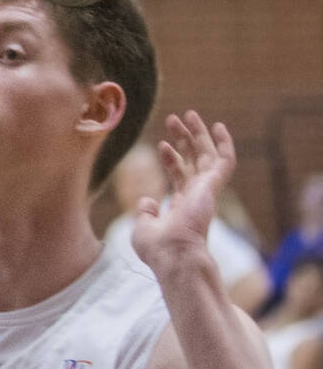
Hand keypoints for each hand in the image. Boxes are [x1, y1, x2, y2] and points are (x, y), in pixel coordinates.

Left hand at [131, 111, 234, 273]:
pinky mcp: (213, 187)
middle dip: (185, 140)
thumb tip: (147, 201)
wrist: (174, 254)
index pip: (180, 177)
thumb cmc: (158, 248)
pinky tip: (217, 126)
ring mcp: (206, 191)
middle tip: (174, 120)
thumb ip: (146, 213)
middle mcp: (197, 197)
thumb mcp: (143, 228)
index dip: (171, 159)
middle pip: (194, 161)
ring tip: (187, 114)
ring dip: (197, 134)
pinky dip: (223, 143)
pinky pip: (224, 161)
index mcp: (183, 206)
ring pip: (206, 155)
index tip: (161, 144)